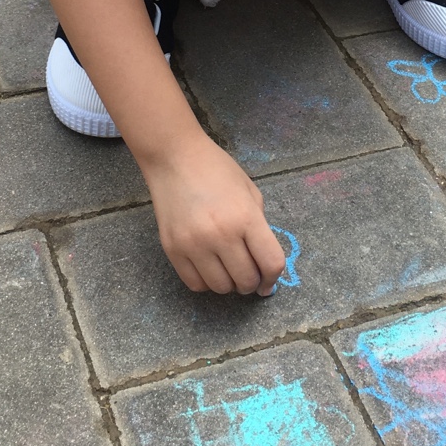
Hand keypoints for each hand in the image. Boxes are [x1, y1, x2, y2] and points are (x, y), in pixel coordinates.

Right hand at [146, 134, 285, 294]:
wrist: (175, 158)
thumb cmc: (217, 170)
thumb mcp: (250, 192)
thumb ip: (259, 226)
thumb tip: (263, 261)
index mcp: (246, 217)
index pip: (271, 263)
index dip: (273, 279)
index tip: (269, 284)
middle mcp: (221, 234)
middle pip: (246, 281)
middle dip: (252, 283)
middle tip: (248, 274)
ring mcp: (194, 244)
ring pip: (221, 287)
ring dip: (229, 284)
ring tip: (227, 269)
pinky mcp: (172, 250)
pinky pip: (195, 284)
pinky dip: (206, 282)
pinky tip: (209, 268)